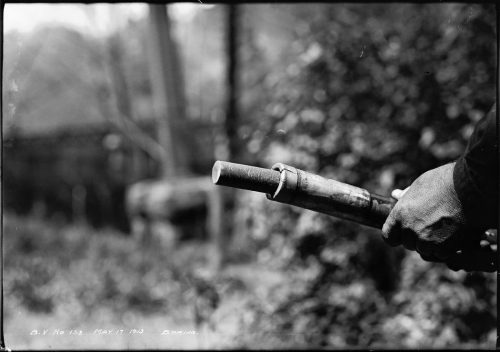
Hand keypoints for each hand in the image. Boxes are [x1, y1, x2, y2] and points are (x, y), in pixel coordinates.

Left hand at [382, 163, 496, 271]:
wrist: (471, 188)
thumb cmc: (446, 181)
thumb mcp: (421, 184)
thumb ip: (407, 195)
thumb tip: (395, 195)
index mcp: (401, 214)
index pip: (388, 236)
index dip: (396, 236)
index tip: (403, 233)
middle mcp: (410, 229)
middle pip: (408, 244)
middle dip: (417, 238)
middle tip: (431, 226)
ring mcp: (426, 240)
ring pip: (424, 251)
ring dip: (432, 244)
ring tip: (443, 229)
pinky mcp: (443, 248)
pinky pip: (440, 255)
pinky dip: (446, 249)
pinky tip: (453, 235)